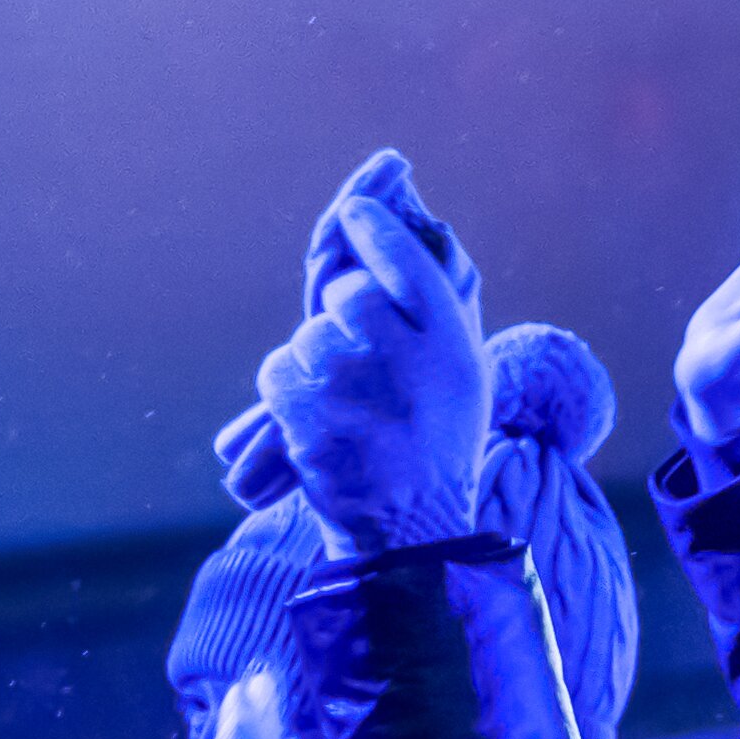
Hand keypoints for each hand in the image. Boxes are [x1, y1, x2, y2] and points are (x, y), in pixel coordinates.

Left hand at [252, 164, 490, 556]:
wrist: (410, 527)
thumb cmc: (437, 444)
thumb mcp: (462, 374)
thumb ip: (434, 315)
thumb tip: (401, 242)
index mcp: (449, 340)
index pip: (406, 260)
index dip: (375, 229)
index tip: (355, 211)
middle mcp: (401, 354)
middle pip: (349, 296)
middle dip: (342, 316)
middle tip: (357, 358)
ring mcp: (351, 385)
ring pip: (308, 336)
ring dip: (314, 360)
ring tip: (344, 405)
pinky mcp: (308, 416)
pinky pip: (277, 369)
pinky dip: (286, 390)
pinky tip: (315, 419)